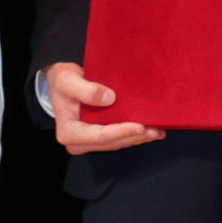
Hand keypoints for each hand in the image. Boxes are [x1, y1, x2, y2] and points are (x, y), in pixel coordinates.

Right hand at [42, 59, 162, 157]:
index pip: (100, 136)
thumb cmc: (63, 79)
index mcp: (68, 132)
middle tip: (156, 130)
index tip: (140, 127)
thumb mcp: (67, 80)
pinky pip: (118, 138)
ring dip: (138, 138)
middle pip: (112, 142)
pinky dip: (134, 134)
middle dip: (135, 137)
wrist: (63, 80)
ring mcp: (89, 141)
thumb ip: (85, 90)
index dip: (121, 132)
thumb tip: (108, 99)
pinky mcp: (98, 137)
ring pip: (118, 143)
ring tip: (158, 131)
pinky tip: (150, 129)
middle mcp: (78, 142)